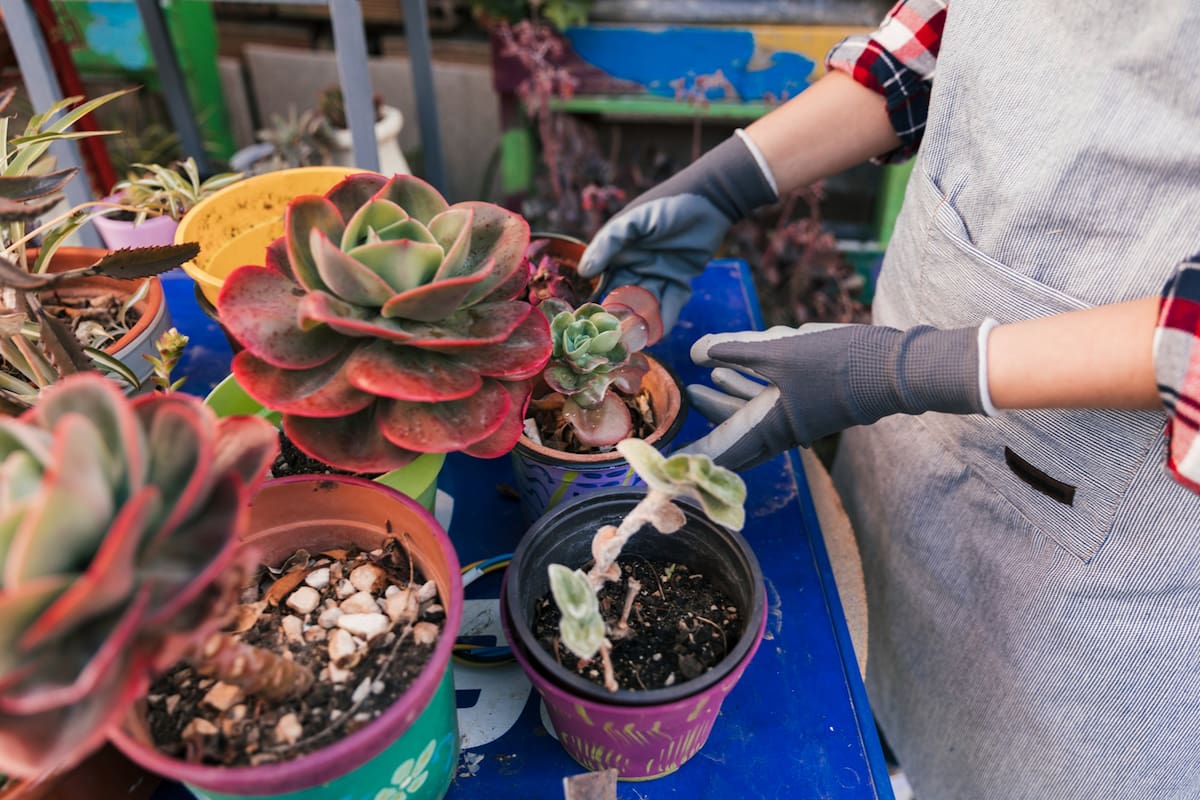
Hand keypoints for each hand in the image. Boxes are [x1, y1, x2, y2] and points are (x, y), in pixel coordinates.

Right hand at [578, 132, 775, 331]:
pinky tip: (658, 334)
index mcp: (619, 253)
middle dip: (620, 318)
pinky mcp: (681, 282)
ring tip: (635, 341)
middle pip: (625, 299)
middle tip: (614, 339)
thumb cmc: (667, 204)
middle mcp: (636, 267)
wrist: (710, 200)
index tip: (590, 321)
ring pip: (647, 305)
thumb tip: (585, 271)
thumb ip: (609, 243)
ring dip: (642, 322)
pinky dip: (665, 319)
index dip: (597, 300)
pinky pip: (671, 304)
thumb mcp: (634, 220)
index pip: (603, 282)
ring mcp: (658, 276)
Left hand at [681, 323, 984, 469]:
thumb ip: (734, 351)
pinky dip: (751, 387)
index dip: (693, 460)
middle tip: (685, 407)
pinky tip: (737, 368)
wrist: (894, 368)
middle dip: (708, 422)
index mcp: (771, 429)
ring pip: (753, 415)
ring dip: (729, 398)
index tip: (668, 470)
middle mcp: (783, 432)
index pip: (720, 454)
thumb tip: (696, 353)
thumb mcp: (778, 351)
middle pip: (734, 435)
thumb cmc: (837, 363)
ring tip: (704, 381)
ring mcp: (799, 419)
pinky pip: (771, 401)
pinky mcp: (812, 403)